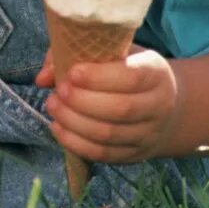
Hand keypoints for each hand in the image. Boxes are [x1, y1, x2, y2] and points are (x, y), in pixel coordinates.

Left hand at [35, 44, 179, 164]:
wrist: (165, 107)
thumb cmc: (127, 71)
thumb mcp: (113, 53)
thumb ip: (76, 54)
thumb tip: (43, 77)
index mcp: (156, 74)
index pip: (132, 77)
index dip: (99, 76)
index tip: (72, 73)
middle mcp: (159, 105)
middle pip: (120, 109)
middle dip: (82, 101)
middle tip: (57, 92)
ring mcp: (149, 134)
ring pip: (109, 134)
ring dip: (74, 122)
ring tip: (53, 106)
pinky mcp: (135, 154)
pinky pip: (103, 154)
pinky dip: (76, 143)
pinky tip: (58, 128)